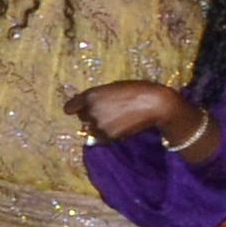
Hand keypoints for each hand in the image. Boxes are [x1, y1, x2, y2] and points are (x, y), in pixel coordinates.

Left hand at [70, 81, 198, 147]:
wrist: (156, 105)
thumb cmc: (137, 91)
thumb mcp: (113, 88)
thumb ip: (98, 96)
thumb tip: (87, 104)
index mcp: (90, 95)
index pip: (70, 107)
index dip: (75, 108)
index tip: (80, 109)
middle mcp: (90, 110)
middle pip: (82, 117)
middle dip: (91, 115)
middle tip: (109, 112)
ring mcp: (98, 125)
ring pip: (91, 129)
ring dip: (99, 126)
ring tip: (116, 120)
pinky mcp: (107, 136)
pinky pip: (99, 138)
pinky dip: (106, 135)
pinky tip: (119, 127)